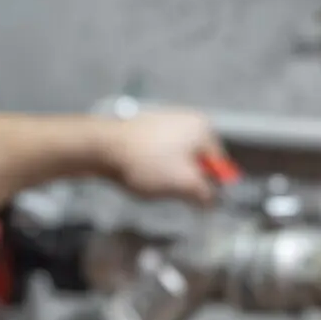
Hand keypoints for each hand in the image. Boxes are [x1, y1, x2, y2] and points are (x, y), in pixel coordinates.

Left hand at [101, 109, 227, 205]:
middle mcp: (187, 119)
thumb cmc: (147, 163)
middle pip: (198, 160)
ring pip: (177, 159)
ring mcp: (165, 121)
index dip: (209, 185)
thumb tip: (213, 200)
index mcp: (202, 128)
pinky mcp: (146, 128)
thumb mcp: (184, 184)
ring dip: (169, 175)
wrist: (101, 147)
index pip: (218, 163)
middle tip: (170, 189)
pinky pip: (160, 153)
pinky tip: (141, 172)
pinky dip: (154, 166)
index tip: (195, 199)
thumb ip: (206, 194)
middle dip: (187, 179)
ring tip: (152, 180)